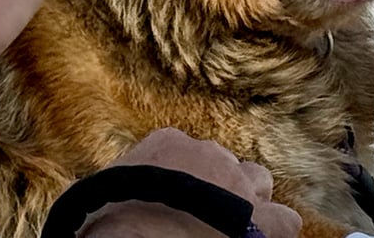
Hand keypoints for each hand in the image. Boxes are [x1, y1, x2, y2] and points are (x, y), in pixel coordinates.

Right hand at [78, 129, 301, 237]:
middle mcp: (210, 155)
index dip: (181, 182)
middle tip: (200, 222)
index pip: (184, 153)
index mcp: (168, 145)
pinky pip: (286, 221)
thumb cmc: (106, 225)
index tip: (173, 203)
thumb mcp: (92, 196)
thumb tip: (88, 196)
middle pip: (224, 166)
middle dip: (217, 190)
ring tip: (233, 231)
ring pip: (258, 183)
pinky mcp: (266, 219)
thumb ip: (106, 185)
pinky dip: (275, 233)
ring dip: (249, 204)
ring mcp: (241, 183)